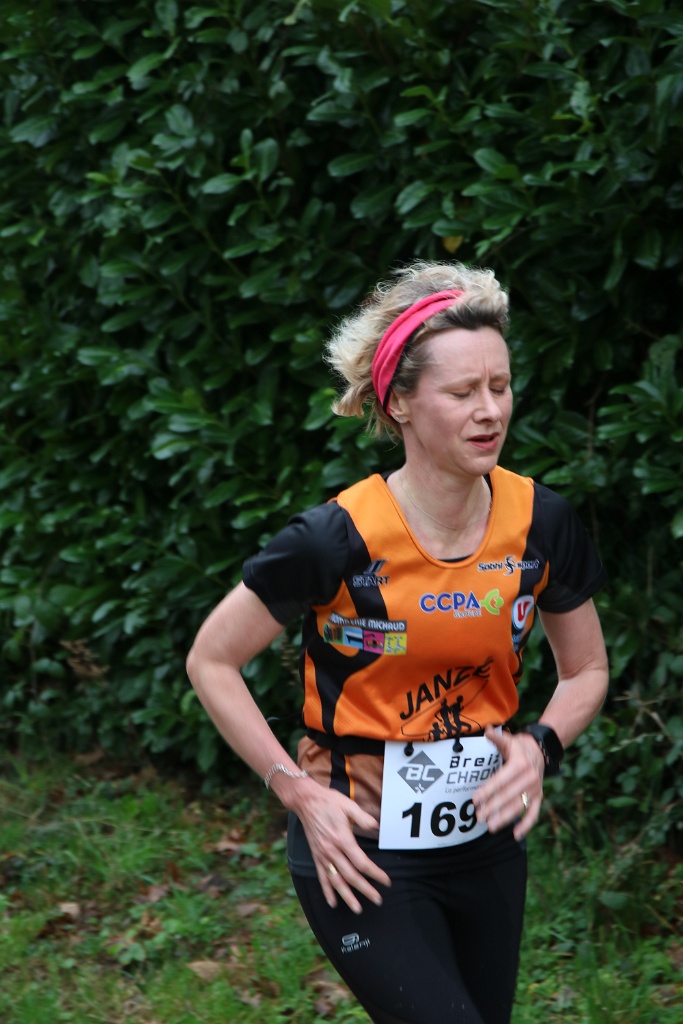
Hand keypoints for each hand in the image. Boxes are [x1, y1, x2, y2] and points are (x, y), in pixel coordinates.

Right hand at [289, 779, 391, 913]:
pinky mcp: (316, 856)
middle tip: (378, 900)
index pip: (362, 863)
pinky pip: (322, 877)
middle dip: (366, 889)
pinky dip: (327, 891)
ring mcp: (323, 855)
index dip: (375, 873)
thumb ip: (364, 818)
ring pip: (336, 881)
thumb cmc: (329, 802)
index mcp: (343, 839)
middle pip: (351, 876)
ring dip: (347, 896)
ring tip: (357, 909)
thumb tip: (376, 827)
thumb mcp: (349, 805)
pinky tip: (333, 903)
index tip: (386, 881)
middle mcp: (332, 851)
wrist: (306, 801)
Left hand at [472, 726, 544, 840]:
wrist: (541, 750)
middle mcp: (529, 778)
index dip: (488, 791)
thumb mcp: (508, 740)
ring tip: (490, 826)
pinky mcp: (539, 797)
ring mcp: (535, 789)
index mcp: (519, 764)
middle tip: (478, 816)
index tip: (475, 800)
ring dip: (505, 818)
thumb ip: (496, 738)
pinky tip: (516, 835)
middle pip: (508, 796)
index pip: (501, 780)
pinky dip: (526, 825)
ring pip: (518, 807)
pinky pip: (533, 814)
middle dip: (492, 807)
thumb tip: (486, 730)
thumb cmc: (519, 747)